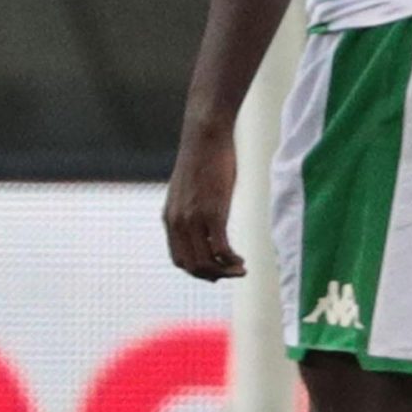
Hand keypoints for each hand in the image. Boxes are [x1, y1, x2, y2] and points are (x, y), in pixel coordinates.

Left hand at [164, 127, 244, 279]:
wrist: (205, 135)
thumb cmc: (203, 158)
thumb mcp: (191, 189)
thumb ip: (192, 208)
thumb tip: (205, 218)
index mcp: (170, 218)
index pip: (179, 259)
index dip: (198, 271)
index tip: (217, 269)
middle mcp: (177, 222)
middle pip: (191, 265)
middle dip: (212, 275)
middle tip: (231, 273)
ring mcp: (194, 218)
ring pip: (205, 261)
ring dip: (224, 271)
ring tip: (241, 269)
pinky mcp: (213, 212)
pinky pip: (220, 248)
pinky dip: (231, 260)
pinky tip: (241, 259)